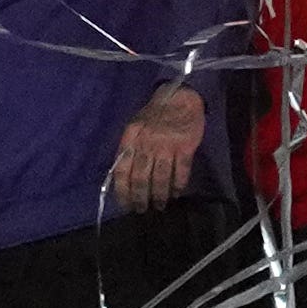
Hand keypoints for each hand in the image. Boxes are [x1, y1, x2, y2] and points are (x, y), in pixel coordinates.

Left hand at [105, 86, 206, 213]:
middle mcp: (146, 144)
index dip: (122, 189)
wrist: (179, 98)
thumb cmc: (154, 114)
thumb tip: (121, 173)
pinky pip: (181, 171)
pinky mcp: (185, 147)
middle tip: (141, 210)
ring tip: (159, 205)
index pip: (122, 169)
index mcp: (131, 138)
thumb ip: (128, 147)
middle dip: (139, 197)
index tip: (124, 203)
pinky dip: (178, 185)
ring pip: (160, 177)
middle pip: (140, 177)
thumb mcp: (134, 127)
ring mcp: (167, 146)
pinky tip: (177, 193)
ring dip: (159, 195)